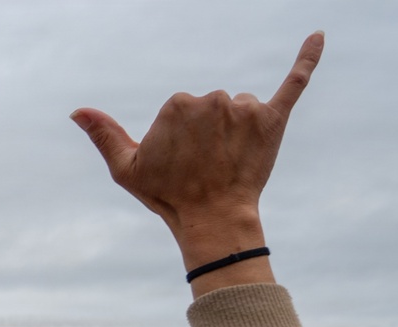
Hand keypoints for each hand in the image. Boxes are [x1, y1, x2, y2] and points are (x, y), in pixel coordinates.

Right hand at [71, 33, 323, 294]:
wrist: (213, 220)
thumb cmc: (168, 196)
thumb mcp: (127, 169)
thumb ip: (104, 134)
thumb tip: (77, 111)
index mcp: (178, 103)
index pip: (182, 110)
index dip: (180, 140)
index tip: (180, 163)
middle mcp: (212, 98)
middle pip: (211, 107)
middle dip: (208, 135)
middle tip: (205, 167)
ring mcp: (245, 108)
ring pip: (240, 109)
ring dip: (236, 132)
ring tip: (230, 162)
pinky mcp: (273, 119)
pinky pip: (294, 83)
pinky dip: (307, 59)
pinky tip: (319, 35)